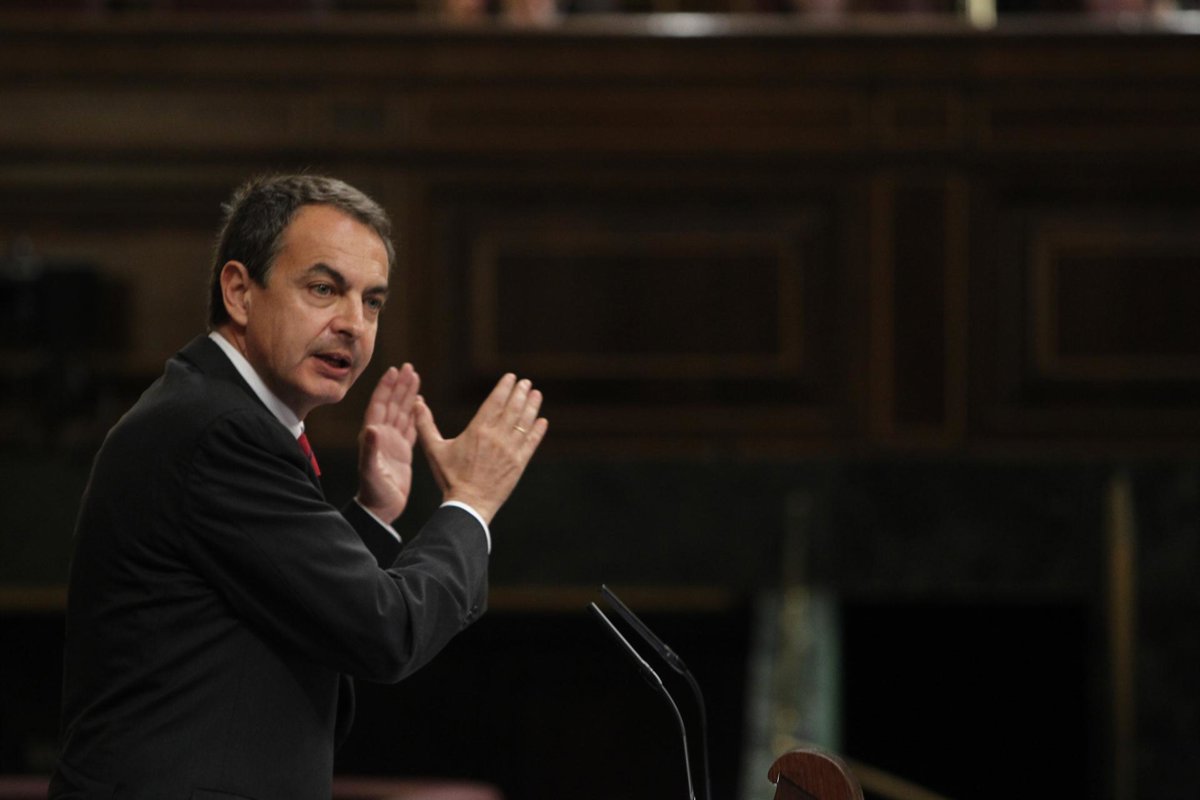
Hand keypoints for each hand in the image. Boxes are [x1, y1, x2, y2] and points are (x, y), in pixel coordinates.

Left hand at [355, 364, 419, 522]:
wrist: (380, 511)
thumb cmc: (374, 494)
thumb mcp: (371, 472)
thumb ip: (370, 450)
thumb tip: (371, 428)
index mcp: (373, 436)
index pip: (379, 405)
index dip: (386, 388)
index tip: (394, 371)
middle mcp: (381, 436)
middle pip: (392, 404)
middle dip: (400, 386)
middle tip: (409, 367)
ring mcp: (392, 443)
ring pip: (402, 413)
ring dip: (408, 395)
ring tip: (416, 378)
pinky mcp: (402, 452)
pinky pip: (410, 427)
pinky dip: (415, 414)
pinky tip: (420, 404)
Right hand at [414, 373, 546, 524]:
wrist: (468, 503)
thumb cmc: (450, 477)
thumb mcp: (434, 449)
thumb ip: (425, 425)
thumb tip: (416, 403)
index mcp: (477, 430)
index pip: (495, 402)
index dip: (504, 388)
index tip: (511, 377)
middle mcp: (496, 437)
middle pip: (513, 408)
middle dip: (521, 393)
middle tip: (526, 382)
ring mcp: (510, 450)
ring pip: (524, 423)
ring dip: (532, 407)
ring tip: (536, 394)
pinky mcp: (519, 464)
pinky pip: (532, 443)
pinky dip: (538, 431)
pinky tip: (542, 421)